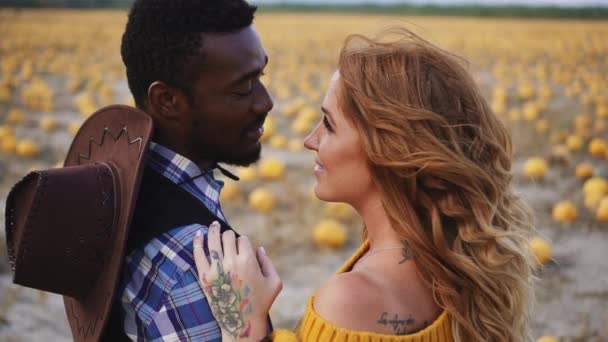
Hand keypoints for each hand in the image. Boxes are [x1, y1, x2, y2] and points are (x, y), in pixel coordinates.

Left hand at [193, 221, 281, 340]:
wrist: (241, 322)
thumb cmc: (261, 303)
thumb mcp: (274, 282)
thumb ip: (268, 262)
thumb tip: (259, 248)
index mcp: (248, 261)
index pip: (242, 239)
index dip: (243, 241)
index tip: (242, 247)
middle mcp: (231, 262)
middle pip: (227, 237)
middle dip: (228, 234)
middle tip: (228, 236)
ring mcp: (216, 269)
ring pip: (212, 241)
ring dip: (213, 230)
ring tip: (213, 224)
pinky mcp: (204, 277)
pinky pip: (198, 255)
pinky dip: (197, 242)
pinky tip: (198, 234)